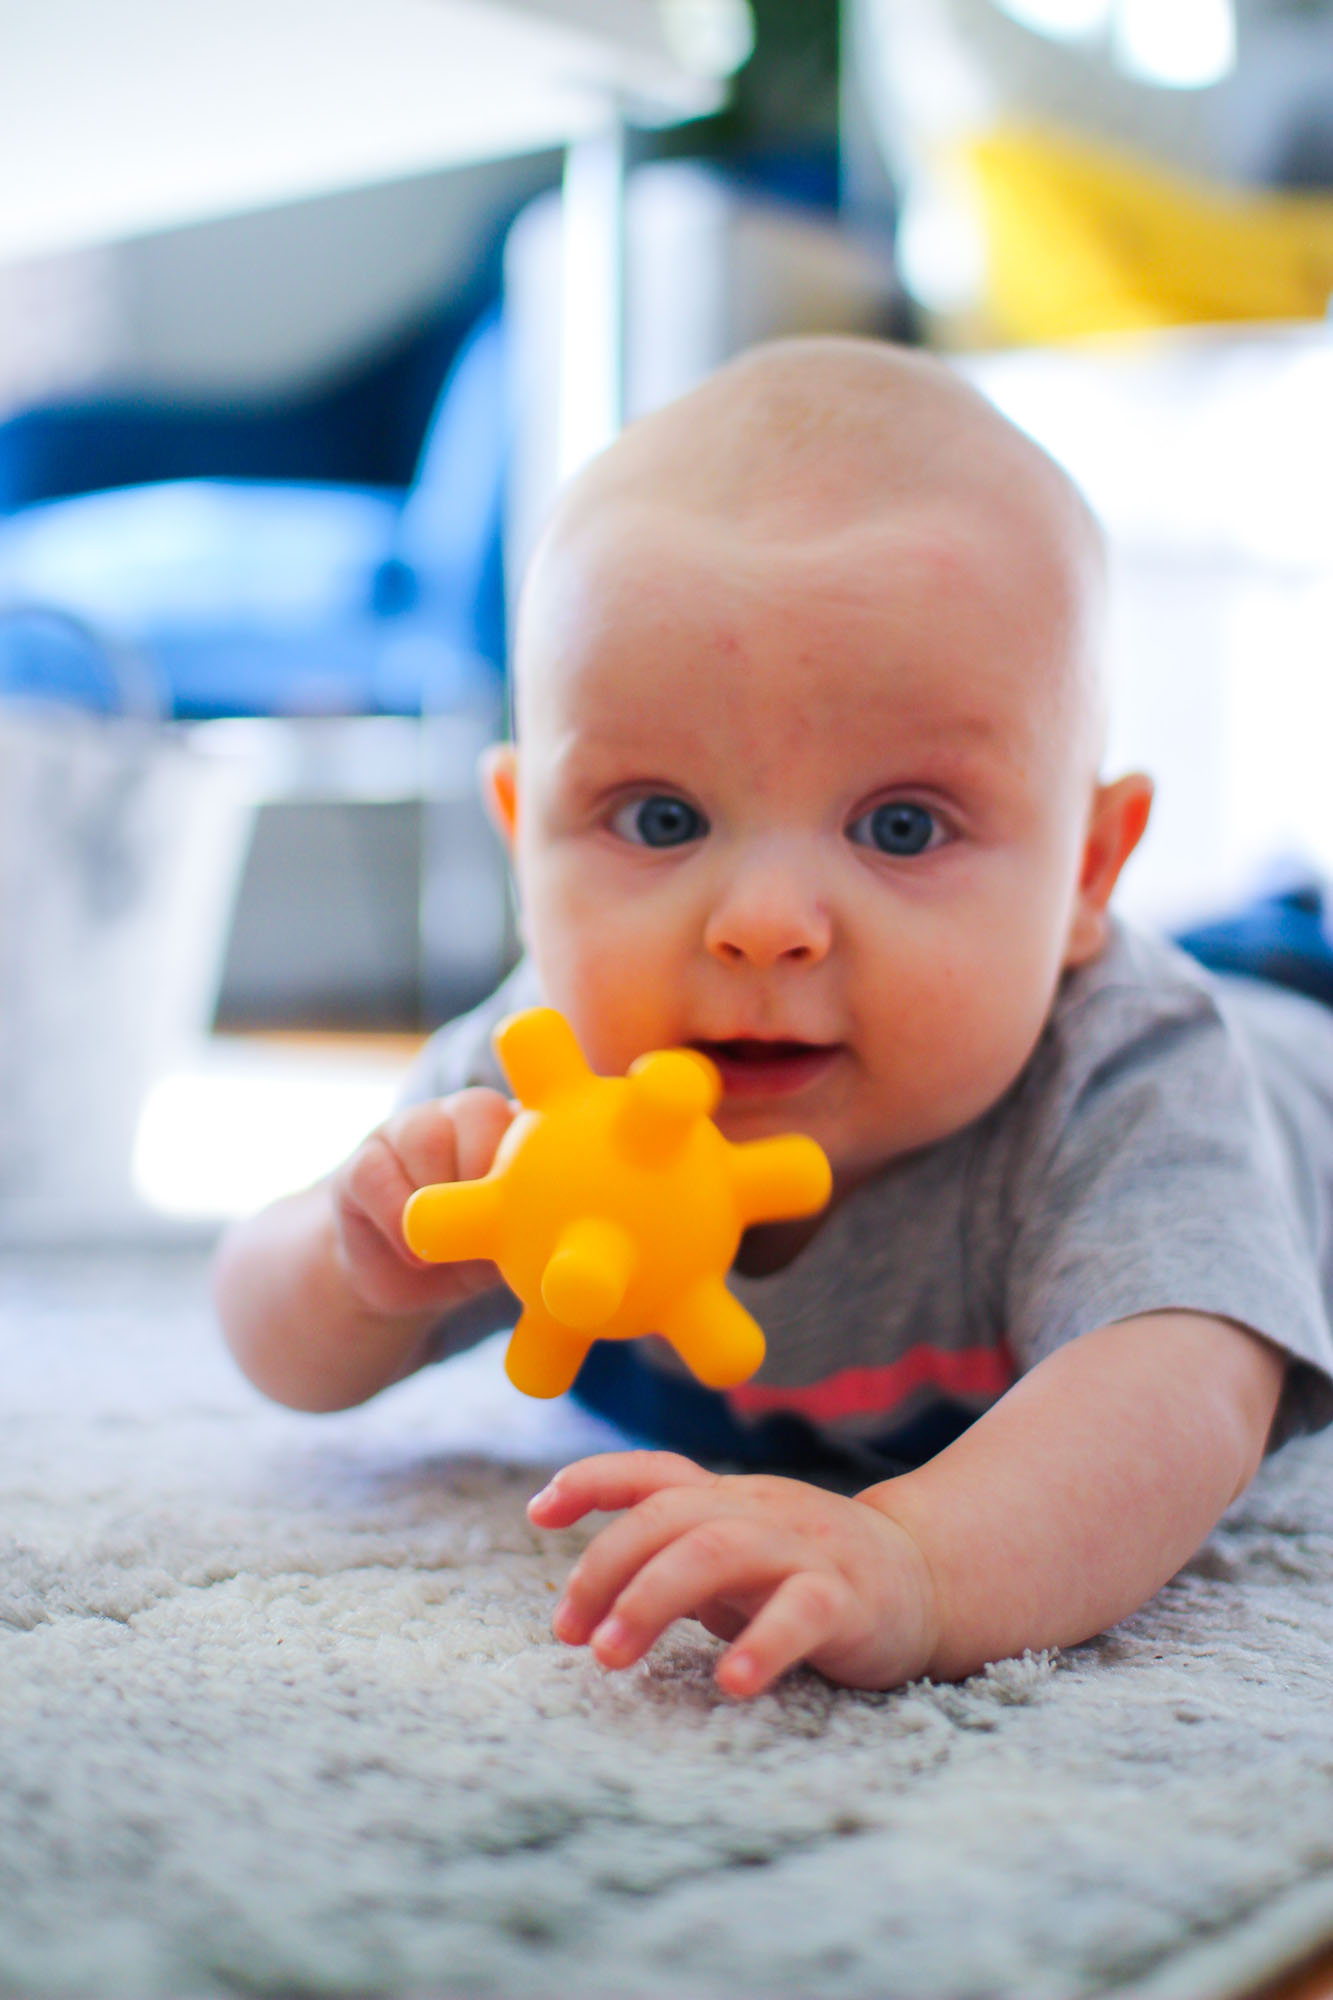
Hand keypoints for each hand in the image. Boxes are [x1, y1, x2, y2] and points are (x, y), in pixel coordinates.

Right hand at [331, 1087, 515, 1317]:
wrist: (403, 1282)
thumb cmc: (470, 1256)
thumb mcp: (510, 1248)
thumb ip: (534, 1230)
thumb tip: (557, 1241)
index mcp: (511, 1130)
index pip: (529, 1112)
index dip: (531, 1154)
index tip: (530, 1203)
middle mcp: (461, 1117)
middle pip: (477, 1110)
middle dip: (484, 1172)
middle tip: (484, 1225)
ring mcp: (408, 1131)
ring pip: (426, 1137)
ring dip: (440, 1197)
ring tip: (449, 1246)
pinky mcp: (363, 1162)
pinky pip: (376, 1172)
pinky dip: (398, 1217)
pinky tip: (415, 1253)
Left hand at [528, 1450, 938, 1696]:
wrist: (926, 1576)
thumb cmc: (805, 1574)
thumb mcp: (732, 1556)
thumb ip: (671, 1561)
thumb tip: (584, 1600)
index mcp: (726, 1499)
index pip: (652, 1473)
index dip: (591, 1481)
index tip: (538, 1512)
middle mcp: (758, 1510)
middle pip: (668, 1516)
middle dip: (606, 1570)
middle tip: (571, 1635)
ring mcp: (804, 1547)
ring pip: (718, 1551)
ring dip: (652, 1600)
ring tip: (610, 1656)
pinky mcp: (848, 1597)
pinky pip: (801, 1611)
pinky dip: (761, 1644)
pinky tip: (730, 1683)